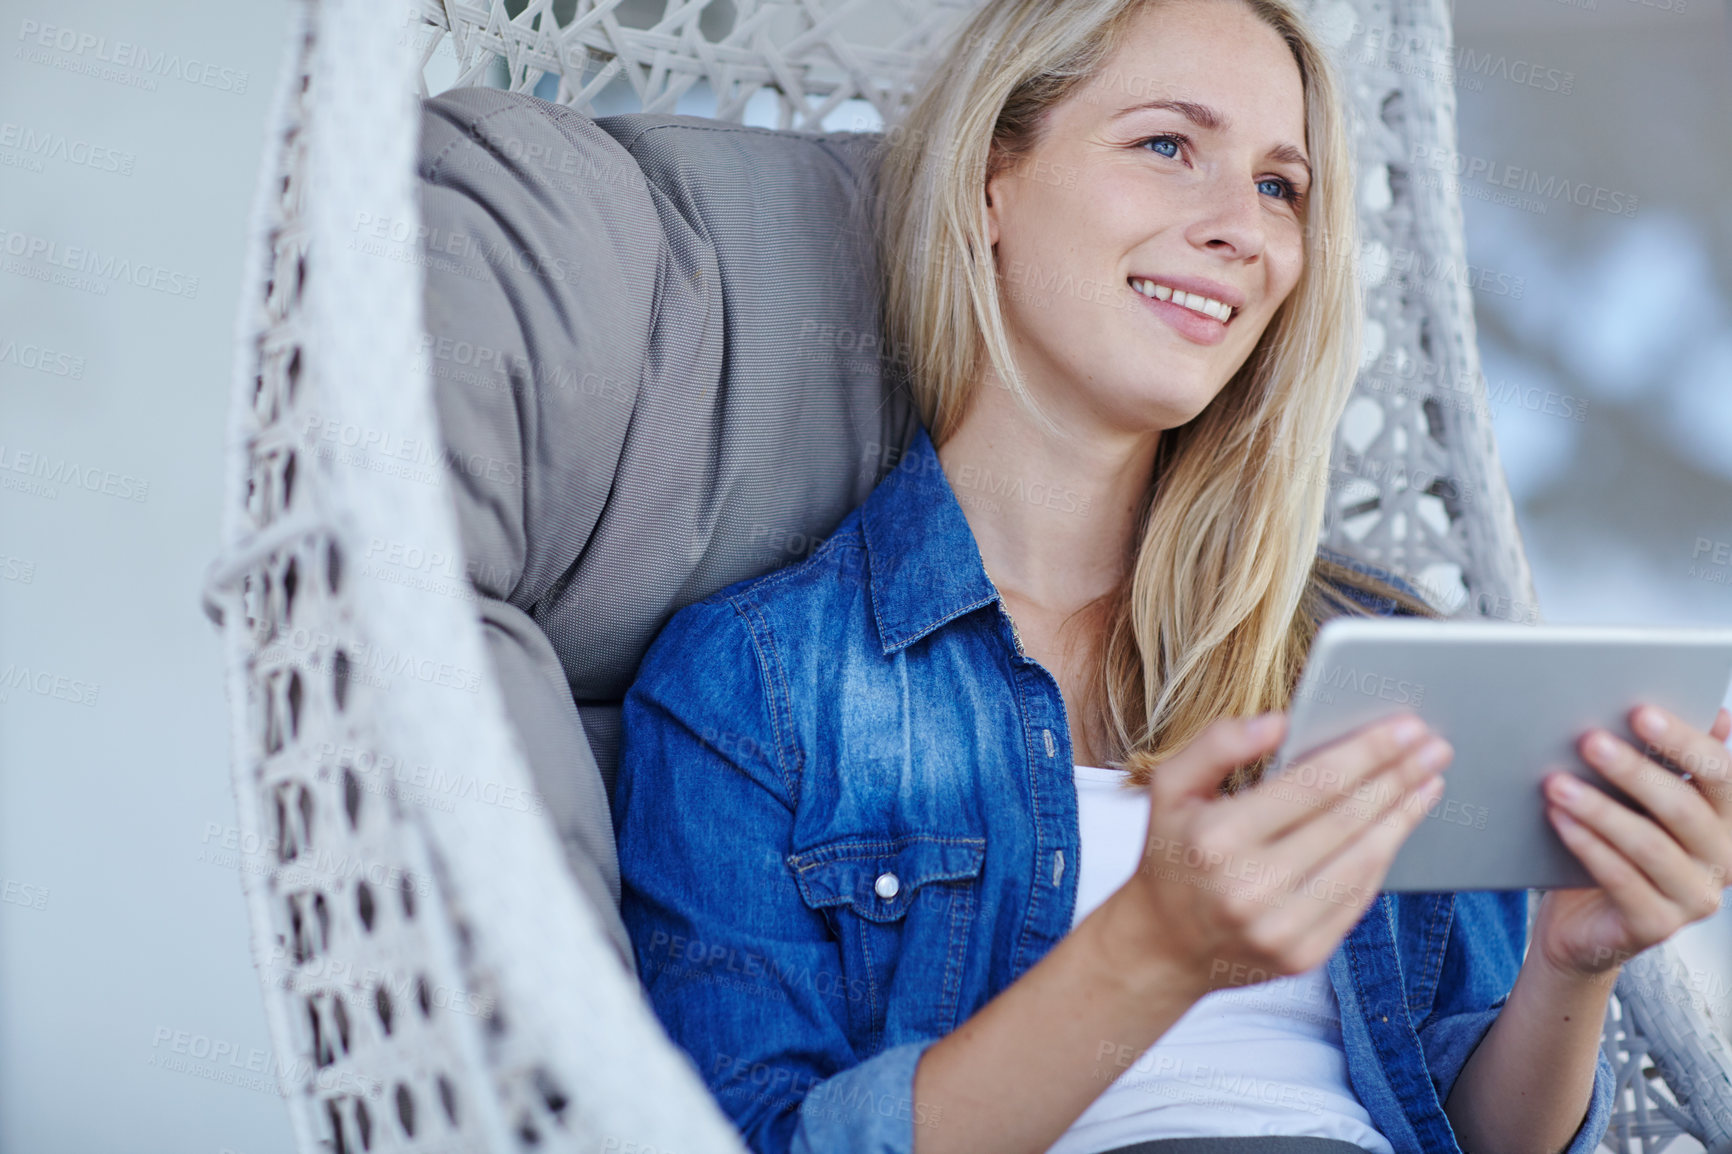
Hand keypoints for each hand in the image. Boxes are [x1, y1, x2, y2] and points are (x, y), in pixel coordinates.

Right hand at [1103, 711, 1451, 994]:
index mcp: (1218, 838)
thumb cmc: (1173, 854)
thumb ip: (1216, 744)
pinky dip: (1384, 858)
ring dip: (1403, 816)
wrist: (1161, 945)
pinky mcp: (1303, 955)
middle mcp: (1250, 886)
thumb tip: (1279, 721)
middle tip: (1433, 746)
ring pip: (1363, 860)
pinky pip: (1357, 898)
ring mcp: (1280, 927)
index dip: (1366, 752)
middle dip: (1398, 777)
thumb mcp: (1169, 786)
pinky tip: (1398, 826)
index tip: (1405, 727)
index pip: (1312, 784)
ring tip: (1428, 781)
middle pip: (1347, 819)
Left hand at [1534, 705, 1731, 979]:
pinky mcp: (1657, 926)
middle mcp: (1723, 859)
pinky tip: (1558, 818)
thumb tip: (1716, 715)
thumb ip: (1671, 762)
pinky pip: (1621, 880)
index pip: (1720, 773)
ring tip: (1556, 782)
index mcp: (1727, 819)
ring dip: (1599, 809)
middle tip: (1588, 739)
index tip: (1639, 711)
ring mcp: (1694, 898)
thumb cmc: (1612, 846)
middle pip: (1682, 807)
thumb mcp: (1640, 801)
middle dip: (1633, 770)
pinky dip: (1587, 845)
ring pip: (1648, 845)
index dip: (1683, 741)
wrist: (1581, 923)